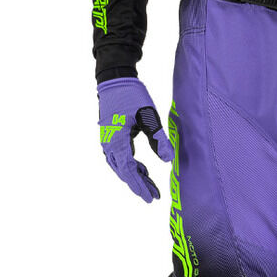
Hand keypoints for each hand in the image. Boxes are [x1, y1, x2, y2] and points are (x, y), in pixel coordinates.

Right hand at [98, 78, 173, 202]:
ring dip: (135, 176)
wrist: (115, 79)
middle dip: (138, 184)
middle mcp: (109, 144)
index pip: (128, 169)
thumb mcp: (148, 115)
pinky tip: (143, 170)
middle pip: (123, 171)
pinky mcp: (112, 137)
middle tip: (153, 197)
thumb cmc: (131, 95)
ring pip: (121, 166)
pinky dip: (132, 165)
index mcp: (116, 141)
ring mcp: (108, 141)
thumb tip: (168, 160)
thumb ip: (158, 138)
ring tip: (150, 187)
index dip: (139, 184)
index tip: (149, 197)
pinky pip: (121, 157)